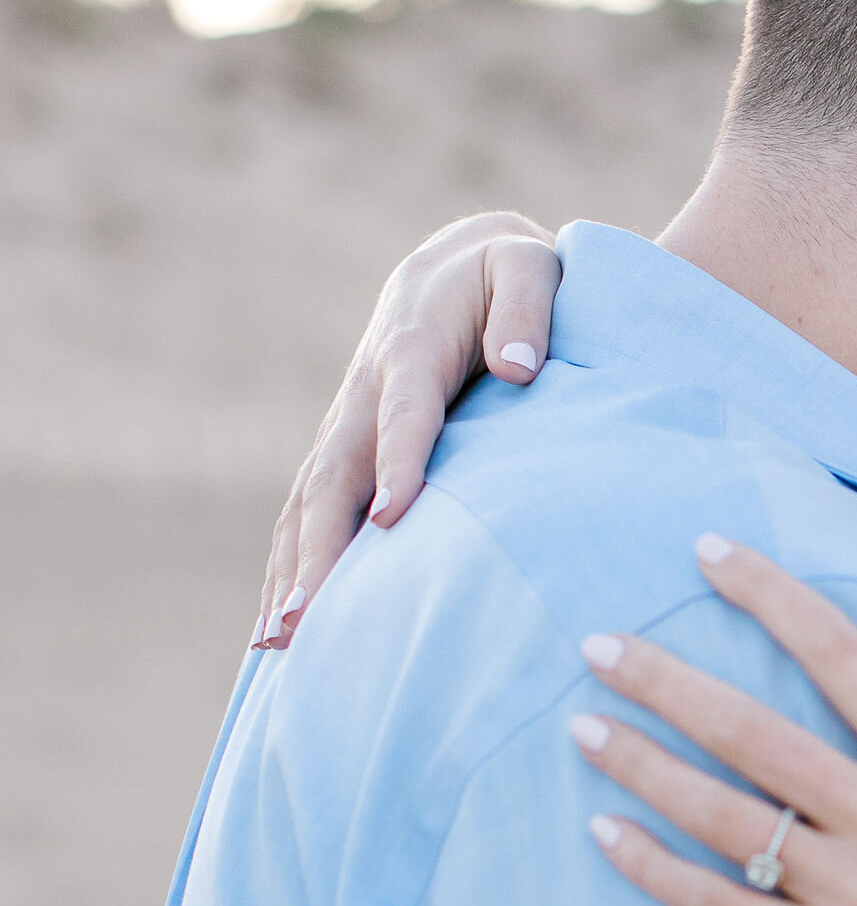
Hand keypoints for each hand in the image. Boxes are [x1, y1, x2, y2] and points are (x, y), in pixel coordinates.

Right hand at [254, 213, 561, 648]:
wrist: (454, 265)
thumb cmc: (505, 275)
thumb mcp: (529, 269)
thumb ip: (527, 311)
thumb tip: (520, 367)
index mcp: (412, 350)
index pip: (406, 414)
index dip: (397, 463)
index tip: (393, 518)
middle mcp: (366, 394)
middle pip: (335, 477)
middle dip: (319, 547)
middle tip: (308, 616)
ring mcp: (348, 426)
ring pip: (309, 504)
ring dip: (291, 571)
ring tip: (279, 641)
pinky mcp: (345, 451)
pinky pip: (307, 514)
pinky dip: (290, 568)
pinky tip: (280, 630)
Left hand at [573, 539, 856, 905]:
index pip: (848, 658)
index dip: (773, 597)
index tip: (711, 553)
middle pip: (760, 733)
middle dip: (670, 680)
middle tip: (597, 644)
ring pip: (729, 818)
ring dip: (646, 768)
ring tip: (580, 727)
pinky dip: (660, 873)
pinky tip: (605, 836)